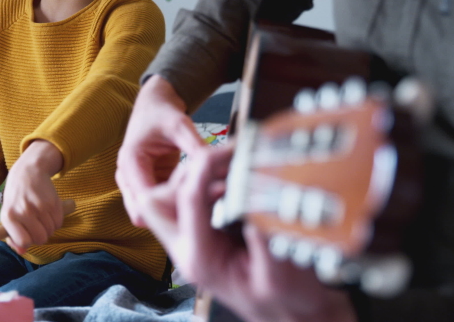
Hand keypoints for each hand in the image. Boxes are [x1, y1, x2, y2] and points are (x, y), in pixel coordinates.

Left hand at [1, 139, 63, 253]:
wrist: (29, 171)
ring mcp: (40, 206)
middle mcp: (23, 211)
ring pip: (51, 231)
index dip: (27, 242)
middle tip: (36, 226)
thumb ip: (13, 235)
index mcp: (8, 216)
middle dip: (41, 236)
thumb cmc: (16, 196)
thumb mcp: (9, 213)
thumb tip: (22, 252)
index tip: (27, 235)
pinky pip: (59, 222)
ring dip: (49, 228)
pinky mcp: (53, 202)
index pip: (23, 241)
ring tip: (42, 216)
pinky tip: (49, 212)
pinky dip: (56, 221)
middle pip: (41, 239)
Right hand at [116, 74, 206, 226]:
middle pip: (145, 214)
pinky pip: (162, 206)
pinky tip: (203, 192)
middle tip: (206, 199)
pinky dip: (181, 203)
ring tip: (209, 194)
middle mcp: (128, 178)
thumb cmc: (163, 113)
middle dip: (174, 212)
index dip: (172, 202)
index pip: (145, 199)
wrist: (155, 106)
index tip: (201, 192)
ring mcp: (135, 185)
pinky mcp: (148, 188)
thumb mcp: (180, 125)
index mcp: (130, 162)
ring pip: (154, 215)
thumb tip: (215, 166)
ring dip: (179, 210)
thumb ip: (195, 146)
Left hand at [139, 144, 356, 321]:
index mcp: (200, 259)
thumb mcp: (281, 274)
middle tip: (226, 159)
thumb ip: (265, 238)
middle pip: (160, 199)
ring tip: (239, 166)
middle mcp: (188, 249)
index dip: (204, 169)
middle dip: (189, 173)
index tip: (228, 149)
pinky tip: (243, 181)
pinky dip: (216, 184)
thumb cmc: (287, 302)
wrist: (292, 316)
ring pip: (175, 195)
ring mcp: (194, 240)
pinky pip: (197, 199)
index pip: (187, 202)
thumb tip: (256, 197)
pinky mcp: (207, 232)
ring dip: (204, 176)